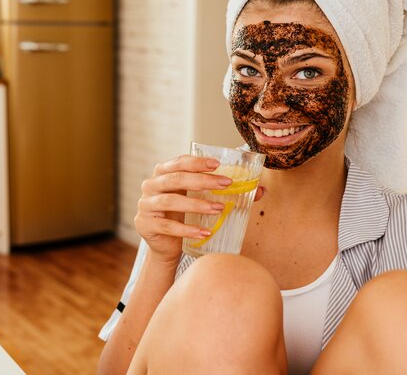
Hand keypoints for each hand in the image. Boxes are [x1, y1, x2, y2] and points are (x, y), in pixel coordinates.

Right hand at [134, 155, 264, 265]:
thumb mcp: (201, 199)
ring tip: (219, 208)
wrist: (166, 245)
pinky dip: (187, 230)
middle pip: (176, 179)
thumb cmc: (185, 216)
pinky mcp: (145, 225)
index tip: (218, 164)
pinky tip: (205, 232)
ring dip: (197, 205)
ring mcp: (145, 205)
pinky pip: (167, 227)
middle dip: (202, 181)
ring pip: (170, 202)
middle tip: (226, 184)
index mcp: (163, 173)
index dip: (197, 162)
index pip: (179, 162)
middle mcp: (151, 185)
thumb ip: (226, 192)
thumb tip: (261, 190)